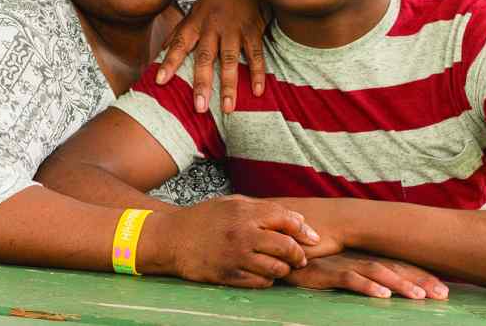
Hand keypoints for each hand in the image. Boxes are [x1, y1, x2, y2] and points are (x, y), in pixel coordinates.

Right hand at [145, 195, 320, 288]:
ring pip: (276, 268)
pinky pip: (260, 283)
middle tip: (301, 256)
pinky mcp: (228, 275)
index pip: (286, 219)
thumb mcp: (231, 203)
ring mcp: (236, 256)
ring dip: (284, 269)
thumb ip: (261, 208)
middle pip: (286, 246)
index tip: (312, 237)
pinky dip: (268, 280)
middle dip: (299, 253)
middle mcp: (243, 233)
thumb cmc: (204, 218)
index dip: (304, 229)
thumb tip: (295, 217)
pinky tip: (264, 274)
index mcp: (245, 212)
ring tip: (282, 266)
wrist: (172, 238)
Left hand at [156, 0, 268, 113]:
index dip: (169, 62)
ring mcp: (234, 28)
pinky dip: (258, 73)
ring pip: (230, 60)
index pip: (180, 43)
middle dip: (202, 82)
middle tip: (199, 107)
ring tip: (227, 108)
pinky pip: (255, 54)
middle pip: (206, 57)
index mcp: (196, 21)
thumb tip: (162, 49)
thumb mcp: (196, 7)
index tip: (159, 81)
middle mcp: (213, 26)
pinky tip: (257, 91)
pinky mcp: (253, 29)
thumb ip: (181, 30)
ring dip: (229, 85)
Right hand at [284, 252, 448, 299]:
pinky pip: (349, 278)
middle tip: (443, 295)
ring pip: (376, 272)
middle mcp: (356, 256)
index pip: (398, 264)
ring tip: (419, 297)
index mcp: (363, 255)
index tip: (444, 289)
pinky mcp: (324, 270)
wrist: (278, 246)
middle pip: (393, 267)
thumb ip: (360, 270)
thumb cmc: (311, 259)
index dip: (421, 275)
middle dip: (419, 280)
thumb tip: (385, 283)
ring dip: (399, 284)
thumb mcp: (339, 264)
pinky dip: (366, 286)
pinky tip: (381, 296)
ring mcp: (341, 262)